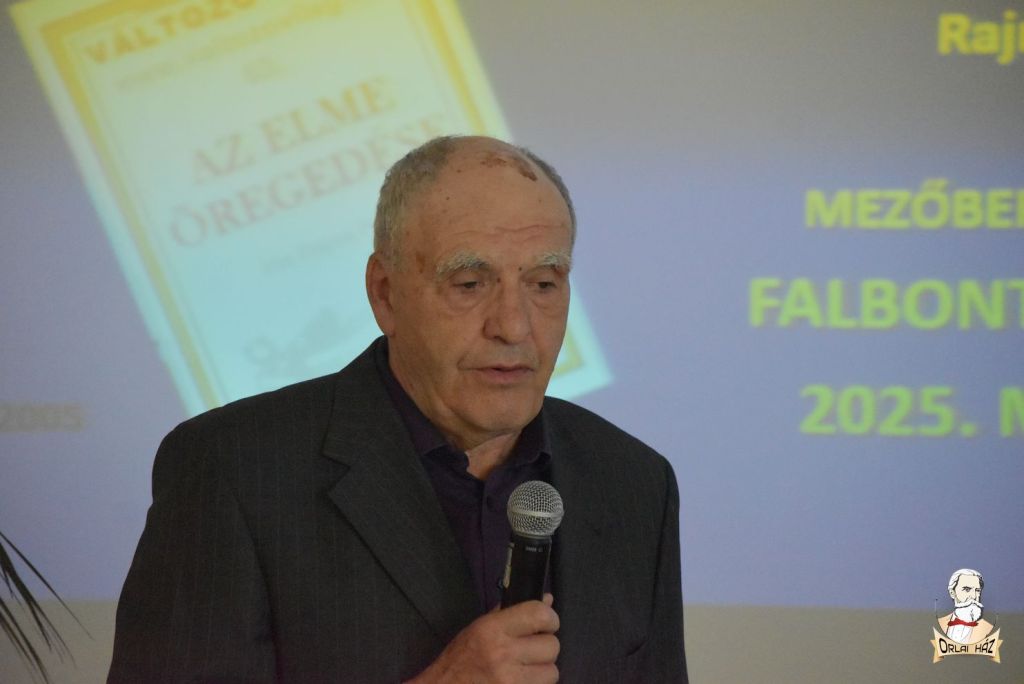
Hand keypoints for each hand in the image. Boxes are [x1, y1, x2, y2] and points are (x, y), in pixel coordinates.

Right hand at [407, 593, 559, 683]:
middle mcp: (503, 653)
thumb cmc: (460, 659)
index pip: (539, 614)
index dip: (549, 619)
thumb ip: (513, 614)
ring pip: (552, 672)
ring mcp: (510, 681)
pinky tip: (521, 681)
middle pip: (552, 646)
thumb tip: (548, 600)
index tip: (544, 625)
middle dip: (545, 648)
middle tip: (530, 651)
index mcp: (492, 629)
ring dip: (542, 671)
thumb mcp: (479, 628)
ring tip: (525, 670)